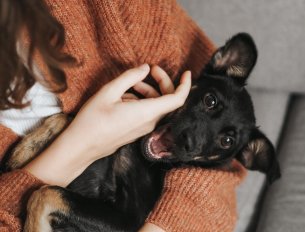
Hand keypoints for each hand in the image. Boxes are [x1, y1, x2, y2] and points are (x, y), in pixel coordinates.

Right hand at [24, 64, 190, 186]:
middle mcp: (150, 122)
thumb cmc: (92, 120)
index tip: (186, 72)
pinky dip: (142, 100)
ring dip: (149, 91)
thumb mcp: (108, 92)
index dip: (185, 85)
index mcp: (146, 112)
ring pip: (157, 106)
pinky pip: (148, 113)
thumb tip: (145, 68)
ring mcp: (144, 129)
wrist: (82, 147)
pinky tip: (124, 96)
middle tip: (150, 69)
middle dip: (162, 82)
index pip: (177, 99)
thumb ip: (129, 77)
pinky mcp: (138, 131)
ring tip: (131, 83)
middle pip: (167, 100)